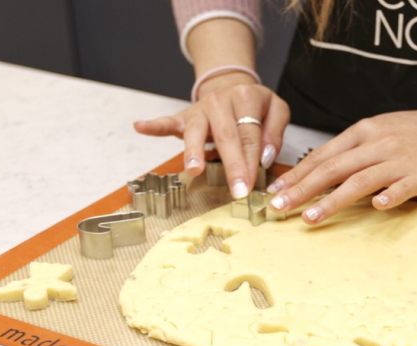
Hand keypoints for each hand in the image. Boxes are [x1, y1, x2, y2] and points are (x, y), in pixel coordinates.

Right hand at [134, 72, 290, 198]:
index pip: (250, 134)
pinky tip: (140, 127)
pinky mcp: (184, 116)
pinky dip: (153, 125)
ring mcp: (200, 109)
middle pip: (227, 136)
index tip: (253, 184)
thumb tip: (265, 156)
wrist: (230, 85)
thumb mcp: (276, 110)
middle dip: (233, 165)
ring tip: (193, 169)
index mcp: (246, 97)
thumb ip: (275, 132)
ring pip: (196, 131)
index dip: (253, 160)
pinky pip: (168, 121)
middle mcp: (221, 101)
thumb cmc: (254, 105)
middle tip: (237, 189)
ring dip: (194, 151)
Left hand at [266, 104, 416, 223]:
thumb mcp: (377, 130)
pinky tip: (376, 207)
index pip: (323, 155)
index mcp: (363, 132)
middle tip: (278, 206)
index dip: (297, 173)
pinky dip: (389, 195)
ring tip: (310, 217)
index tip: (274, 189)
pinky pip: (402, 187)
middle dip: (303, 188)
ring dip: (332, 200)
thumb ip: (350, 150)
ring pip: (360, 180)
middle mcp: (377, 144)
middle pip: (334, 168)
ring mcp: (399, 161)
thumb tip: (317, 169)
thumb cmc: (413, 131)